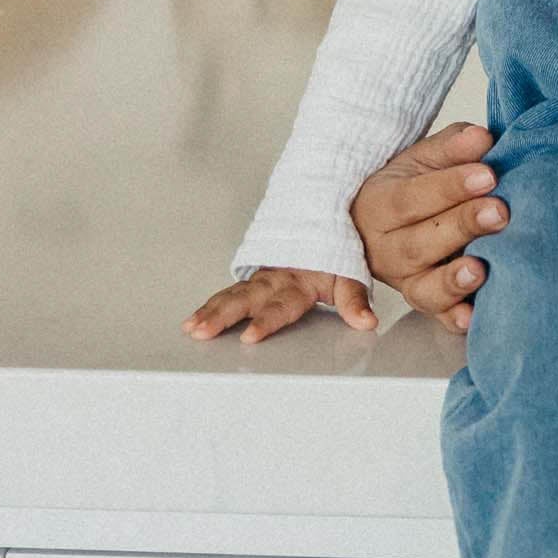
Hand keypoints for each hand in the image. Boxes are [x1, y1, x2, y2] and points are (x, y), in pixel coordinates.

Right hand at [184, 265, 373, 344]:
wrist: (329, 220)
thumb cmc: (336, 254)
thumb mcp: (350, 276)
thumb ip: (355, 301)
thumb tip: (366, 322)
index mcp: (298, 282)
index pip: (280, 306)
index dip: (265, 321)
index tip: (250, 336)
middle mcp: (275, 279)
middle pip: (245, 299)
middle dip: (222, 316)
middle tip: (202, 331)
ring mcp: (262, 279)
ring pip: (232, 295)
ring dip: (210, 311)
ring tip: (191, 328)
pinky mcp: (254, 280)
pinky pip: (229, 292)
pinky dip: (210, 305)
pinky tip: (193, 321)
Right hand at [349, 120, 506, 331]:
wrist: (386, 219)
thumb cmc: (411, 185)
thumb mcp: (423, 158)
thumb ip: (451, 148)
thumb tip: (480, 138)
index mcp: (378, 207)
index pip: (410, 199)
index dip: (449, 187)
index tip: (488, 174)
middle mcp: (385, 250)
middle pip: (419, 244)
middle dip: (461, 227)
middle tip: (500, 212)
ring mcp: (404, 281)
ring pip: (424, 288)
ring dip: (453, 281)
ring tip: (482, 269)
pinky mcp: (426, 303)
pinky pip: (438, 318)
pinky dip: (454, 320)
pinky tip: (473, 318)